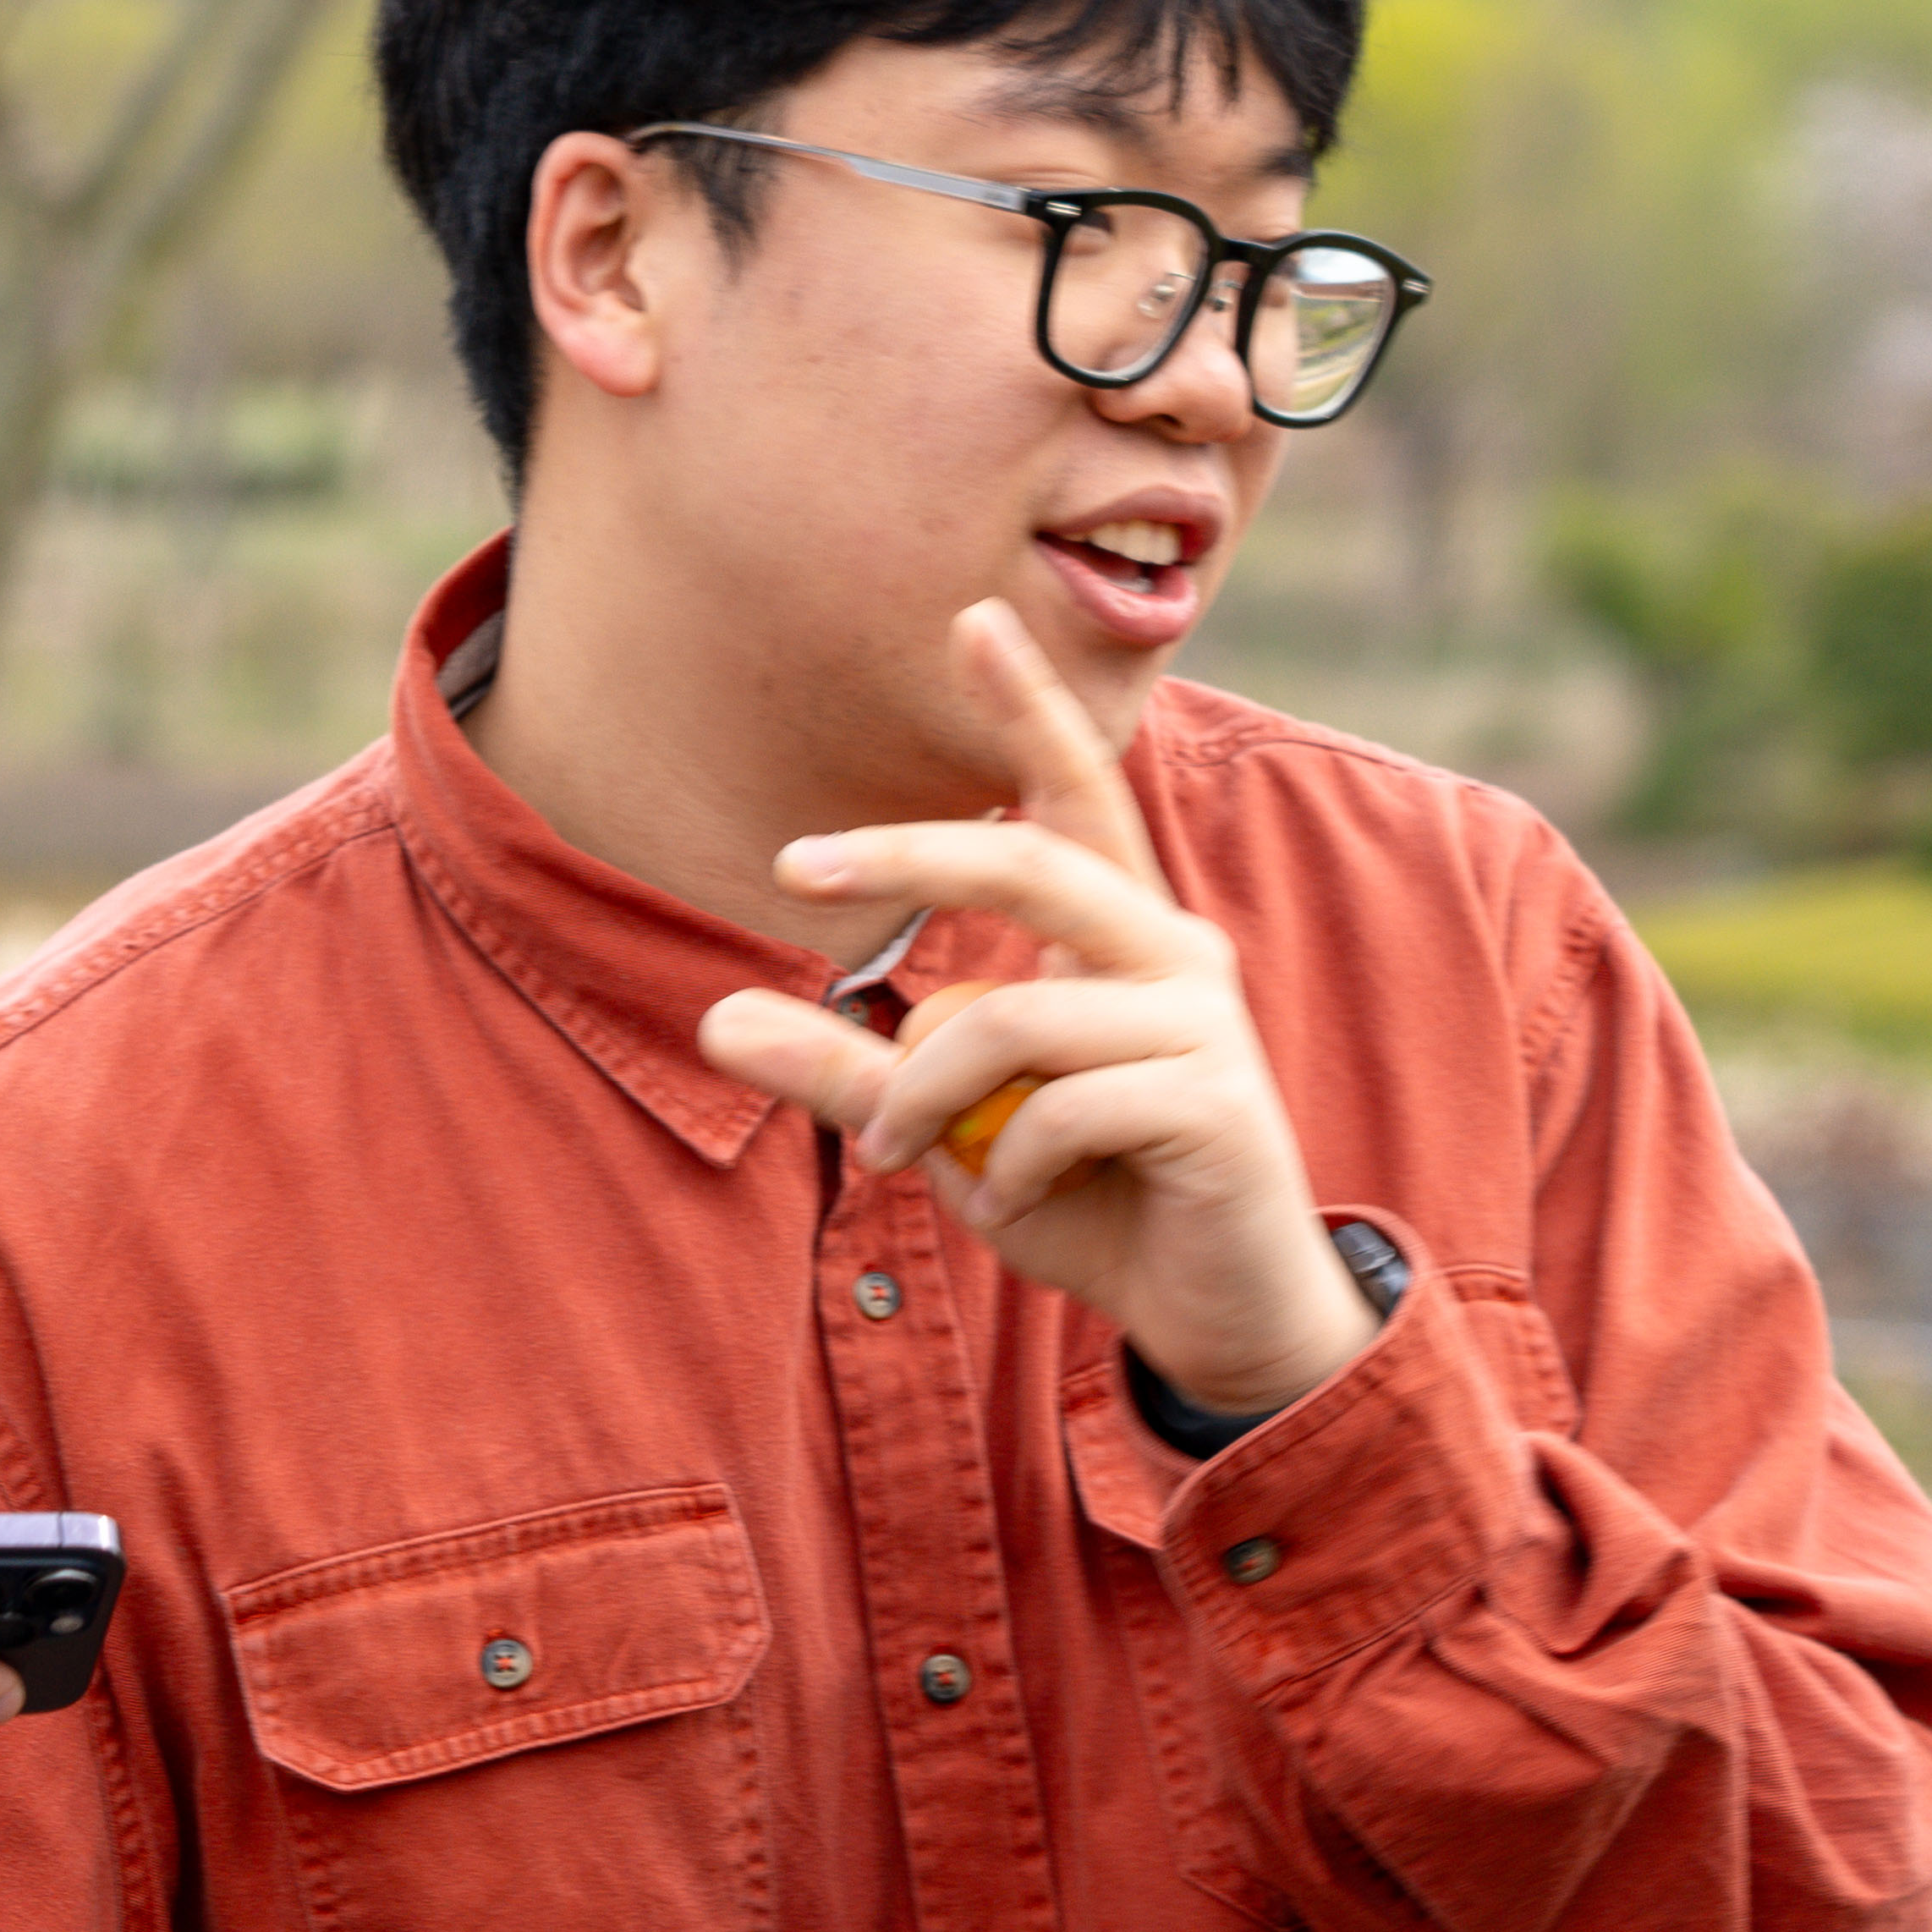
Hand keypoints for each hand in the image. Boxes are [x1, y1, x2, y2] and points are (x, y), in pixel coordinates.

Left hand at [692, 601, 1376, 1421]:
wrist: (1216, 1315)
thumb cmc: (1087, 1201)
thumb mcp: (947, 1131)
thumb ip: (847, 1072)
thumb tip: (713, 1019)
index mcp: (1117, 937)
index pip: (1075, 797)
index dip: (1030, 706)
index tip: (971, 616)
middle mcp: (1173, 954)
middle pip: (1030, 861)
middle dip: (908, 851)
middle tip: (791, 861)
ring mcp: (1203, 1026)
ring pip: (1014, 1016)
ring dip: (926, 1094)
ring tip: (904, 1156)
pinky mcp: (1218, 1105)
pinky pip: (1061, 1109)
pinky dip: (1006, 1164)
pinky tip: (1017, 1196)